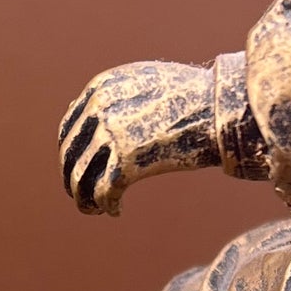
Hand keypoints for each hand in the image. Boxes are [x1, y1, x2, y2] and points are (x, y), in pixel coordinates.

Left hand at [58, 59, 217, 215]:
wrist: (221, 106)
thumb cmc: (195, 94)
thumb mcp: (148, 80)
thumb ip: (118, 95)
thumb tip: (96, 115)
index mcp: (101, 89)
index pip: (69, 129)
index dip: (71, 154)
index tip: (80, 169)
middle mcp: (99, 110)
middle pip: (69, 156)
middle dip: (74, 180)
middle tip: (85, 196)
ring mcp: (111, 136)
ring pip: (80, 178)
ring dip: (85, 199)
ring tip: (96, 209)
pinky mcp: (127, 163)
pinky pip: (104, 193)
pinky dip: (106, 206)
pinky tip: (117, 211)